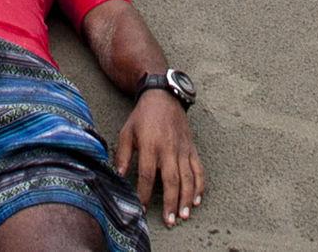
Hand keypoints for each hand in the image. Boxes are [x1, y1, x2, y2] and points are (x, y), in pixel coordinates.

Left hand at [115, 90, 205, 228]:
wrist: (164, 97)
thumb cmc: (142, 117)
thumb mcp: (127, 132)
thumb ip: (122, 154)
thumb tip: (118, 176)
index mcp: (150, 145)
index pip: (147, 174)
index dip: (143, 193)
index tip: (141, 209)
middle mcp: (168, 149)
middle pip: (171, 180)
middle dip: (171, 202)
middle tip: (170, 221)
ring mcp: (182, 149)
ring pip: (188, 178)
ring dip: (187, 198)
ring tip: (185, 215)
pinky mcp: (191, 149)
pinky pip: (199, 170)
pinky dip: (200, 186)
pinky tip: (198, 199)